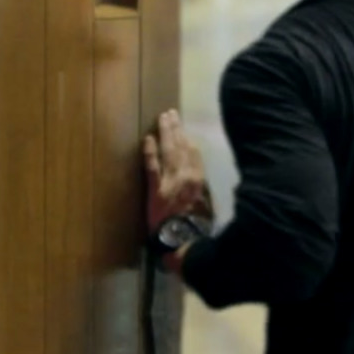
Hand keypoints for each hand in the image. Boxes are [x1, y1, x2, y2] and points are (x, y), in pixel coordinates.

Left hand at [143, 109, 211, 233]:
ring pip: (169, 151)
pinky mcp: (155, 189)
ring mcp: (170, 181)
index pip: (194, 154)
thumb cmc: (195, 227)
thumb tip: (198, 183)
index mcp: (199, 180)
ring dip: (165, 133)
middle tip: (171, 113)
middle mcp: (186, 176)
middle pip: (181, 147)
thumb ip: (201, 192)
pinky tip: (148, 139)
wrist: (181, 240)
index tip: (184, 129)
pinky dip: (150, 151)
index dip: (188, 139)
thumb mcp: (206, 208)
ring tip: (162, 119)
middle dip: (176, 129)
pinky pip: (152, 166)